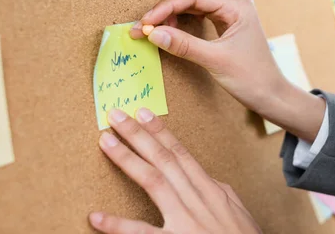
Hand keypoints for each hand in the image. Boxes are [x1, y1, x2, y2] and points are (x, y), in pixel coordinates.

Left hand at [89, 108, 261, 233]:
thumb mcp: (237, 211)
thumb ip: (219, 192)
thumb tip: (205, 177)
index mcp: (211, 190)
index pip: (181, 153)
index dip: (161, 131)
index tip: (143, 113)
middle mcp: (198, 199)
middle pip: (164, 158)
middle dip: (138, 135)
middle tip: (116, 116)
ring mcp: (186, 221)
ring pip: (154, 181)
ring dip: (127, 159)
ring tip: (106, 142)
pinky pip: (143, 233)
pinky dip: (118, 225)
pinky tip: (97, 216)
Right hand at [130, 0, 324, 141]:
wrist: (272, 95)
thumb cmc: (252, 78)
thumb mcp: (215, 61)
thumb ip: (184, 45)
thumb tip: (153, 33)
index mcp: (237, 5)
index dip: (166, 7)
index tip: (146, 23)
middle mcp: (233, 4)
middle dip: (165, 9)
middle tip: (144, 27)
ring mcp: (229, 13)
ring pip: (191, 4)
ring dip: (170, 15)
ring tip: (153, 31)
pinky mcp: (224, 25)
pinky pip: (197, 15)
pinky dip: (180, 22)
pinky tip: (168, 32)